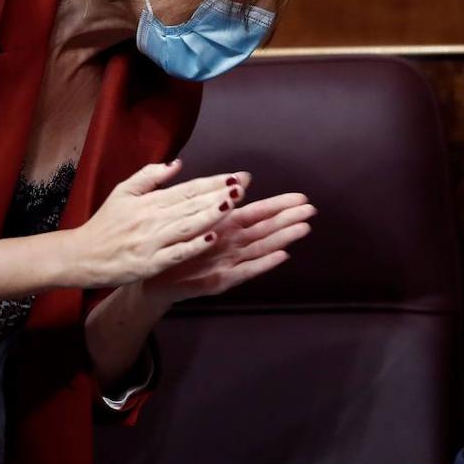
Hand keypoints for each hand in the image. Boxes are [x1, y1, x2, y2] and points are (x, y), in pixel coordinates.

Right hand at [64, 160, 247, 288]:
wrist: (82, 256)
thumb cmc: (105, 224)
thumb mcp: (123, 192)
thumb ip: (150, 176)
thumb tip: (177, 164)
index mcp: (149, 201)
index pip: (187, 189)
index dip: (213, 182)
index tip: (235, 176)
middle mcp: (152, 219)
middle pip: (191, 205)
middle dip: (219, 194)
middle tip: (243, 186)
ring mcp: (151, 242)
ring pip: (187, 226)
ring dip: (211, 215)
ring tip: (232, 204)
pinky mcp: (149, 263)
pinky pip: (176, 253)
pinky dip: (194, 245)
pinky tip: (212, 237)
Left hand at [139, 191, 315, 307]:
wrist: (152, 279)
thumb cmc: (173, 248)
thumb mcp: (190, 219)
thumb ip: (212, 202)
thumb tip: (236, 182)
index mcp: (225, 227)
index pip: (257, 212)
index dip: (279, 205)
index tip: (301, 197)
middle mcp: (232, 245)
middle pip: (265, 229)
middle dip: (288, 219)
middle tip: (311, 210)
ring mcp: (228, 263)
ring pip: (260, 248)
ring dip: (282, 239)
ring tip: (303, 228)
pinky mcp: (218, 281)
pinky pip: (243, 271)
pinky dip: (262, 264)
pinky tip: (281, 256)